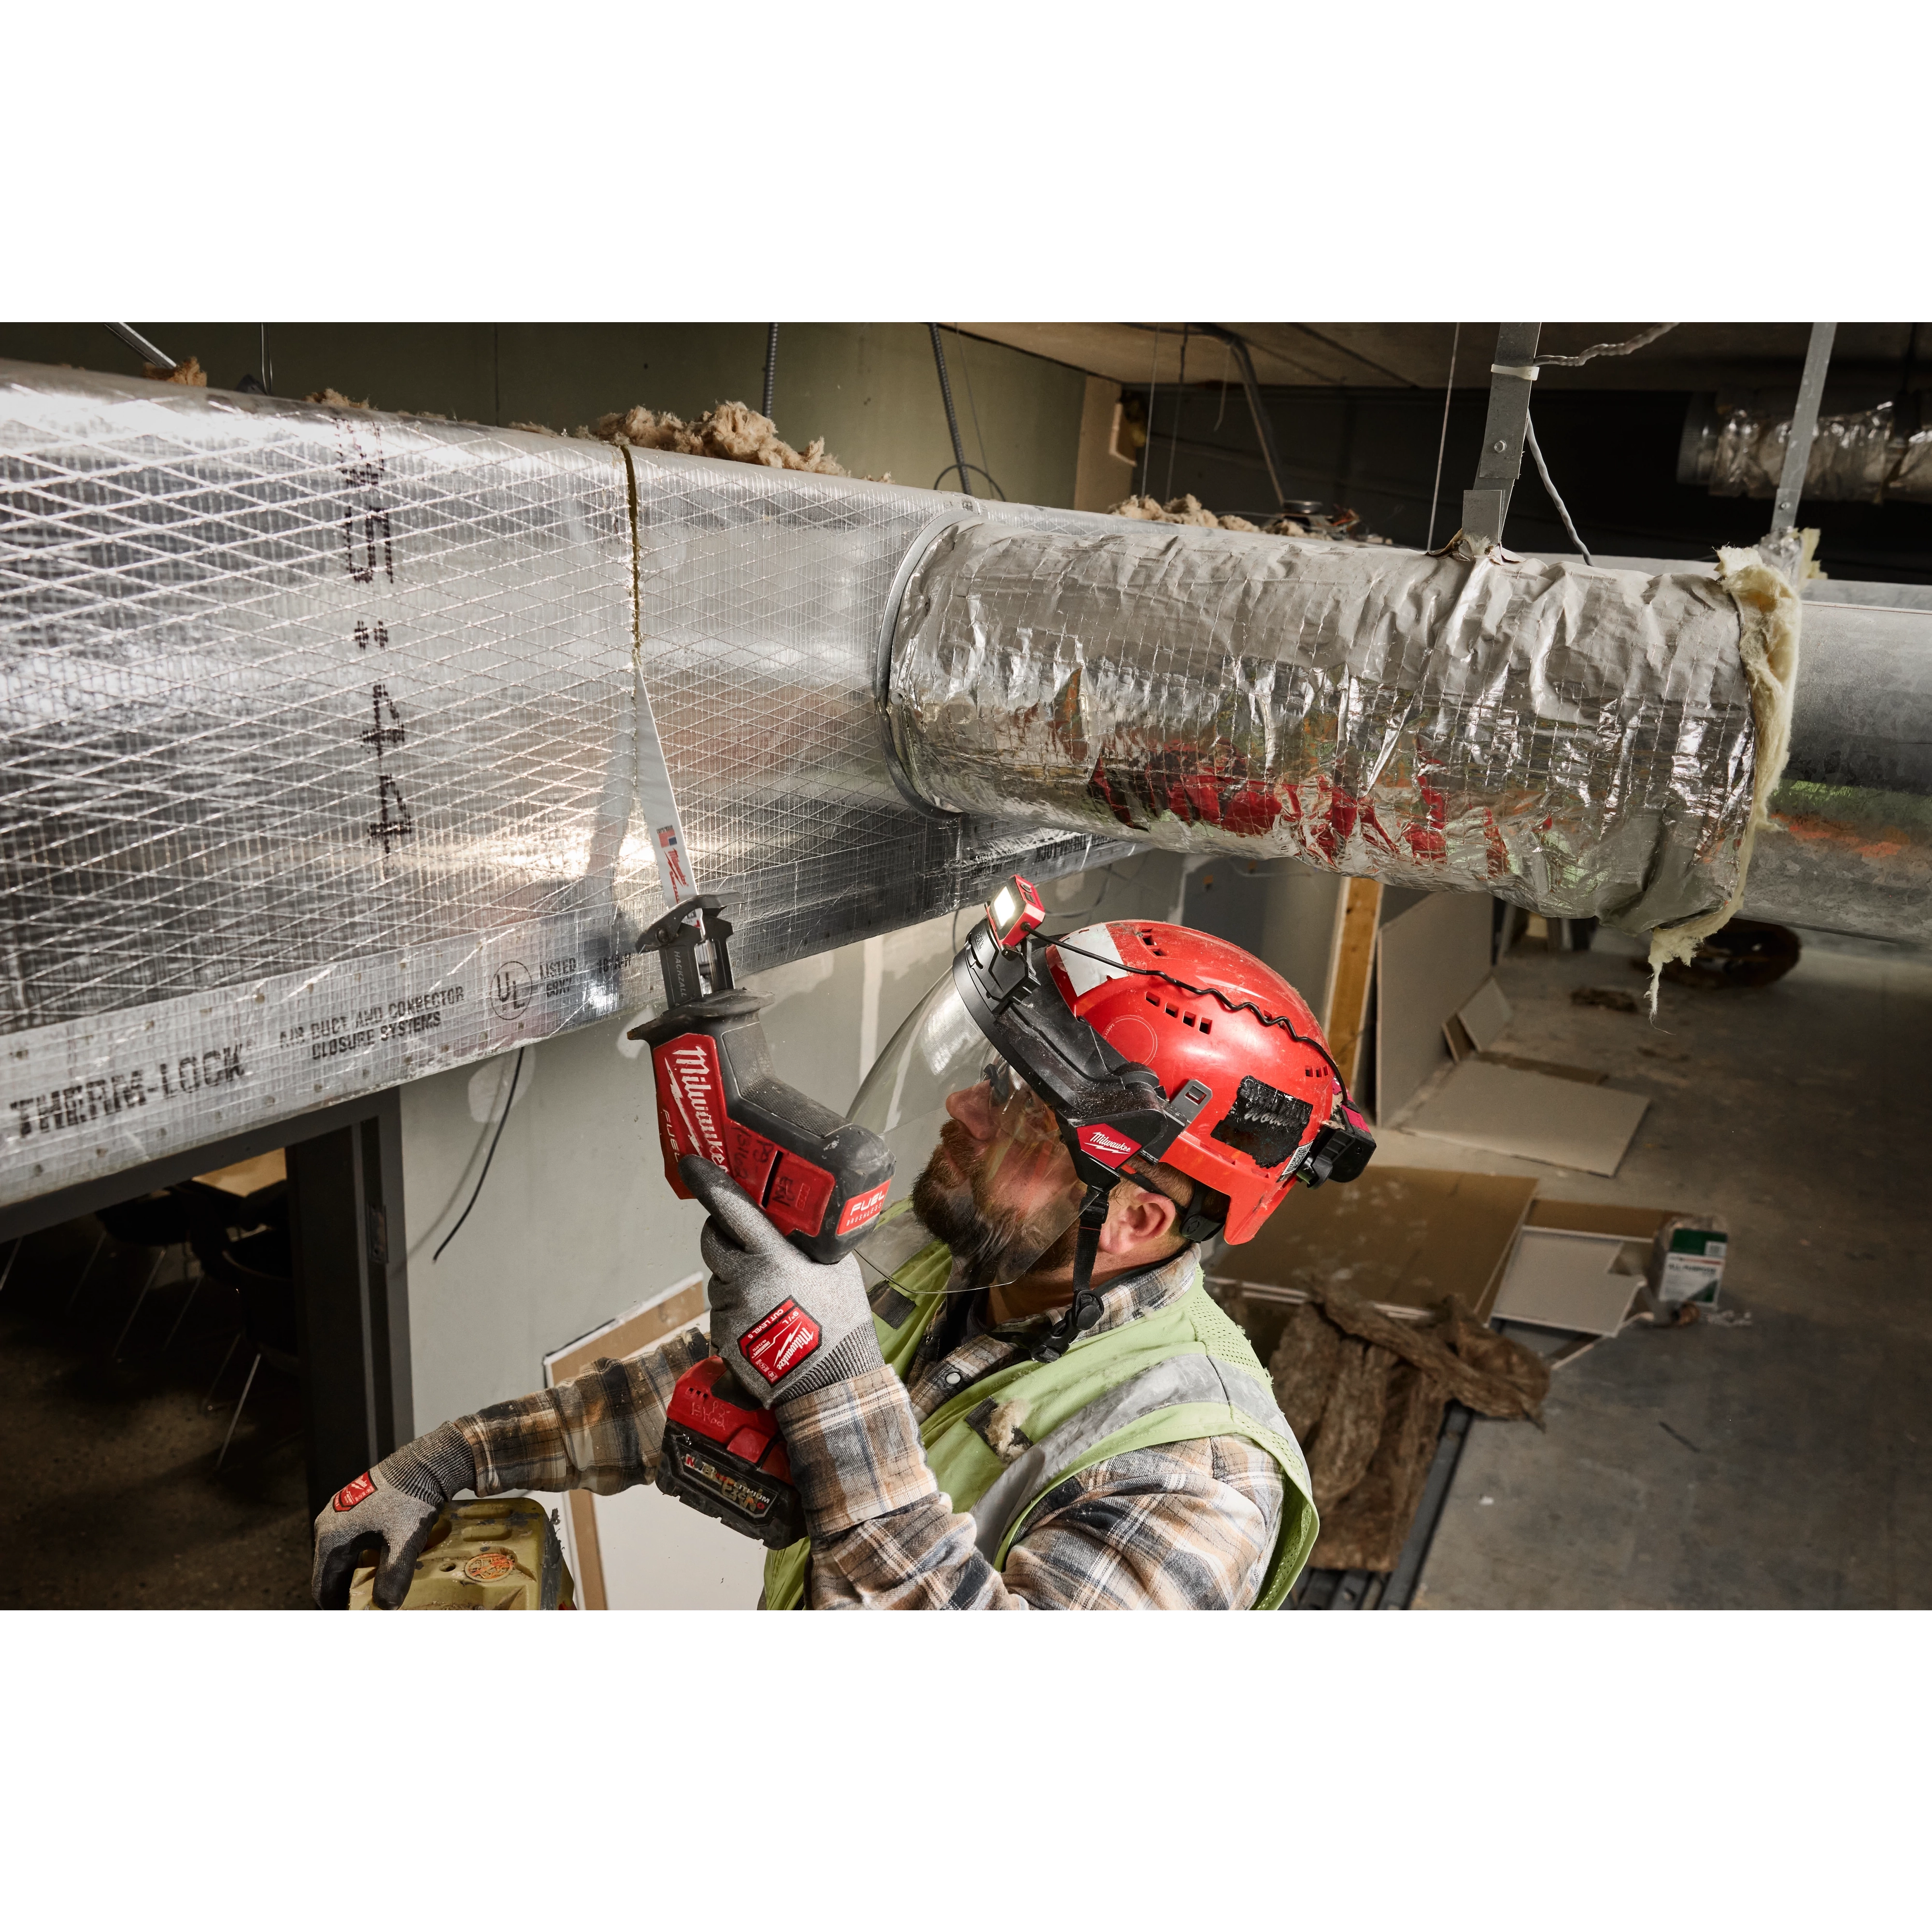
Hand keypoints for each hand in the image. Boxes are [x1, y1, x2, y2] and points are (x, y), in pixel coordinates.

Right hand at [311, 1422, 474, 1610]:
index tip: (353, 1613)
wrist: (423, 1464)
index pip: (322, 1587)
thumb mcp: (403, 1544)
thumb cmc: (411, 1501)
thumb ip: (392, 1578)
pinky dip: (360, 1556)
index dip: (336, 1606)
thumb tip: (387, 1607)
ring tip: (375, 1586)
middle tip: (366, 1603)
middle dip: (346, 1591)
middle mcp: (328, 1525)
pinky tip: (380, 1561)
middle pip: (330, 1571)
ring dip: (354, 1573)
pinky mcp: (354, 1506)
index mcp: (331, 1537)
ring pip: (341, 1555)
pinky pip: (350, 1540)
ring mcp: (339, 1513)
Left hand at [682, 1155, 881, 1404]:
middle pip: (711, 1242)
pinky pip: (722, 1311)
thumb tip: (793, 1222)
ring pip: (718, 1280)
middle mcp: (743, 1283)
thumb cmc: (840, 1322)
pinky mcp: (722, 1339)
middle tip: (747, 1240)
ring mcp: (729, 1313)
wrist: (830, 1382)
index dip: (708, 1183)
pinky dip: (737, 1310)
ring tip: (773, 1299)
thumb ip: (809, 1244)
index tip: (690, 1162)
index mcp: (771, 1259)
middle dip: (721, 1233)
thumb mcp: (837, 1269)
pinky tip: (765, 1323)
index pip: (731, 1210)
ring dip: (735, 1279)